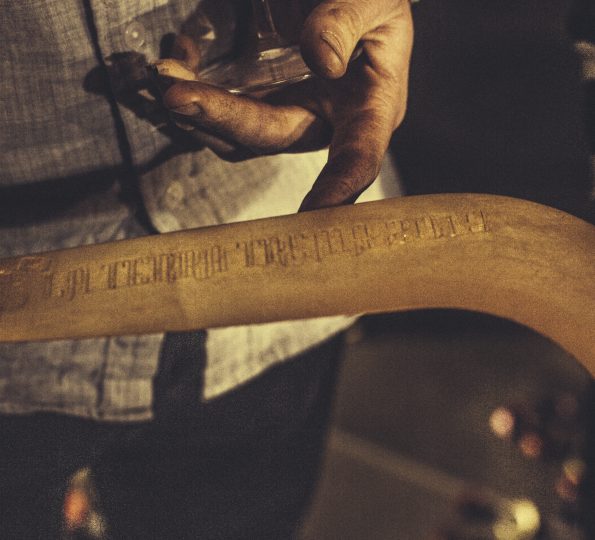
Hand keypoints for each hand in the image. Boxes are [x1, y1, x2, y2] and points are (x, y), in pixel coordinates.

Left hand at [162, 0, 412, 210]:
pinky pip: (219, 111)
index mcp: (368, 108)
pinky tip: (179, 50)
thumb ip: (349, 21)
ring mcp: (285, 113)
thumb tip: (321, 61)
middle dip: (221, 118)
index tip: (316, 213)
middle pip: (269, 137)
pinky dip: (192, 87)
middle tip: (175, 94)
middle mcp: (322, 121)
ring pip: (234, 133)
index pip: (357, 156)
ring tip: (161, 73)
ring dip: (194, 109)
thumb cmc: (371, 0)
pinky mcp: (258, 100)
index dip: (338, 187)